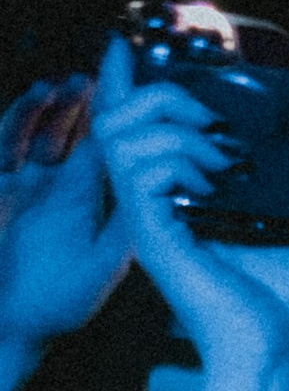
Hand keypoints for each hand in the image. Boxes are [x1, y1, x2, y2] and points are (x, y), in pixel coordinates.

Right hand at [0, 78, 128, 365]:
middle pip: (78, 128)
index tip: (139, 85)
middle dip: (95, 97)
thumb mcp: (106, 263)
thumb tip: (171, 192)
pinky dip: (21, 116)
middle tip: (114, 67)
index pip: (112, 146)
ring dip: (63, 101)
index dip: (124, 114)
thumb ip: (131, 225)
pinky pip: (7, 141)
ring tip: (84, 80)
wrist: (11, 323)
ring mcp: (25, 183)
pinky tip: (42, 95)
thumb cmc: (56, 303)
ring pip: (44, 126)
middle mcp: (58, 186)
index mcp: (89, 199)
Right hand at [92, 31, 288, 390]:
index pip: (146, 121)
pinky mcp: (153, 235)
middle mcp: (161, 198)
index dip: (150, 82)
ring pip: (122, 132)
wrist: (283, 346)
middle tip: (217, 112)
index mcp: (187, 189)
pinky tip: (216, 174)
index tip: (190, 60)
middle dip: (169, 93)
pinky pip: (138, 170)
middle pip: (120, 114)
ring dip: (177, 124)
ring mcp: (152, 216)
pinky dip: (178, 154)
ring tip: (224, 153)